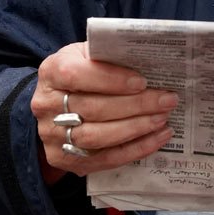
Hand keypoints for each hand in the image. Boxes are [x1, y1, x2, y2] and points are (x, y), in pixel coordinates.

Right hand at [32, 42, 177, 176]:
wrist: (55, 103)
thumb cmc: (81, 72)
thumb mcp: (88, 55)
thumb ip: (109, 56)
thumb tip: (149, 60)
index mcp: (51, 71)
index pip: (76, 75)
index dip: (110, 79)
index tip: (141, 82)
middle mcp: (46, 105)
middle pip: (93, 108)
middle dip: (135, 105)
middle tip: (166, 100)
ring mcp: (52, 136)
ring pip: (97, 137)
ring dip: (136, 129)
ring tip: (163, 119)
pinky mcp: (64, 159)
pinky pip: (104, 159)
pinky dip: (135, 150)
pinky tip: (157, 138)